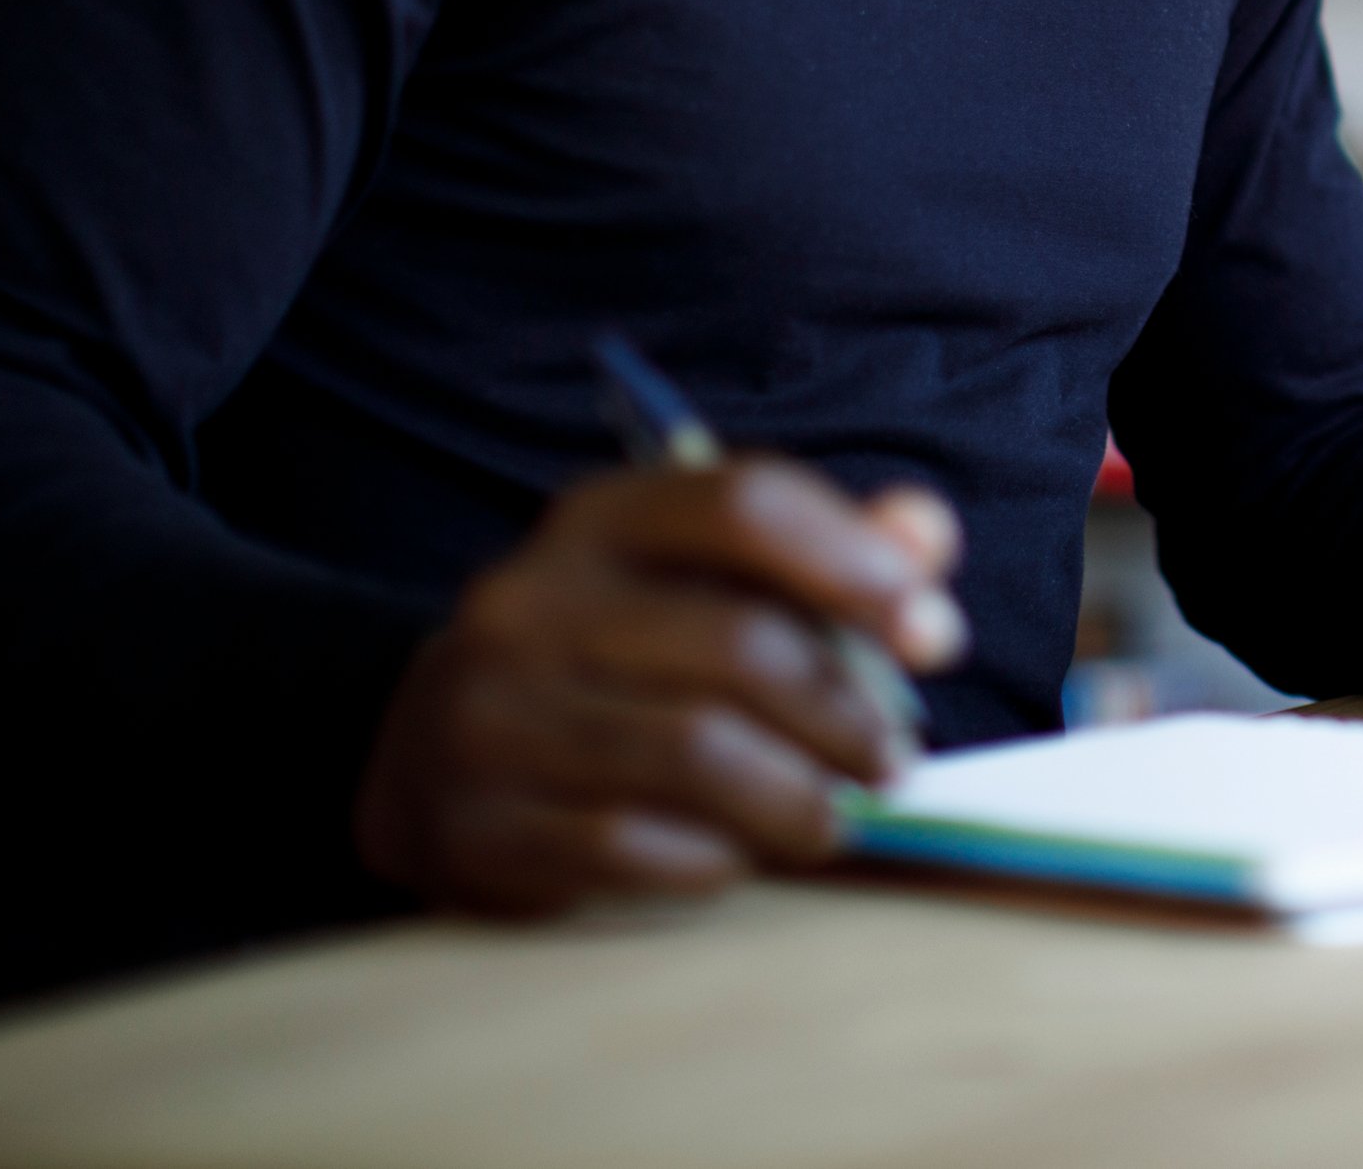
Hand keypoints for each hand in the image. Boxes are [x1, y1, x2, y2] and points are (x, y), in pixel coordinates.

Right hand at [354, 460, 964, 914]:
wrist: (428, 757)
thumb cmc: (615, 658)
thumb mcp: (704, 580)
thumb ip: (826, 549)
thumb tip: (925, 536)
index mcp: (599, 518)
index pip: (746, 504)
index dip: (856, 565)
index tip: (934, 635)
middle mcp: (528, 600)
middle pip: (738, 645)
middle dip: (845, 714)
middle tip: (893, 761)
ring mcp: (488, 714)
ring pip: (695, 754)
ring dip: (796, 798)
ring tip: (833, 817)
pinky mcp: (473, 825)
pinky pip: (631, 847)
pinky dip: (713, 858)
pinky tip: (738, 855)